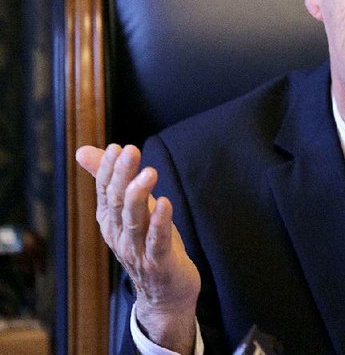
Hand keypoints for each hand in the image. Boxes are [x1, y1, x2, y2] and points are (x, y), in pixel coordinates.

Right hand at [76, 144, 200, 353]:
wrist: (165, 293)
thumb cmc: (148, 244)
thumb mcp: (131, 209)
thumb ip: (110, 181)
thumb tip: (82, 151)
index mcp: (110, 221)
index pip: (105, 191)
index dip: (109, 170)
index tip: (116, 147)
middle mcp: (119, 235)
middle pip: (117, 202)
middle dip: (122, 175)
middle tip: (130, 150)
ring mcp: (138, 250)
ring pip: (133, 221)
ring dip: (139, 195)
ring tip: (149, 172)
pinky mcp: (159, 263)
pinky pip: (157, 242)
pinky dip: (160, 223)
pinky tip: (165, 203)